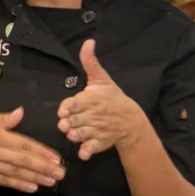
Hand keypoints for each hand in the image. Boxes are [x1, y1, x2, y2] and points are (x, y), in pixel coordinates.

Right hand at [0, 107, 62, 192]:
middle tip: (61, 173)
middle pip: (23, 160)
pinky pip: (3, 181)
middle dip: (44, 168)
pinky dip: (18, 185)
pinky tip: (31, 187)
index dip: (42, 152)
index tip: (56, 157)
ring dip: (35, 178)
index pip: (23, 144)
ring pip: (16, 173)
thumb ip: (2, 118)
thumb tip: (21, 113)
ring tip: (52, 182)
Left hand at [57, 39, 149, 160]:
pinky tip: (83, 153)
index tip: (63, 111)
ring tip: (72, 134)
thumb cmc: (112, 97)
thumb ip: (90, 62)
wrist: (131, 120)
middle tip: (64, 124)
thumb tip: (88, 42)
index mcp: (92, 99)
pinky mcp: (100, 143)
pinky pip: (92, 149)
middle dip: (69, 123)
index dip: (69, 107)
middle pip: (77, 120)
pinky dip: (87, 152)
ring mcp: (97, 130)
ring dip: (76, 136)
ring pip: (82, 134)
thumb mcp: (102, 79)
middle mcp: (93, 115)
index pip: (77, 103)